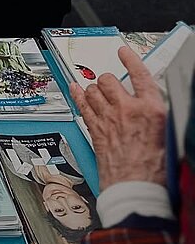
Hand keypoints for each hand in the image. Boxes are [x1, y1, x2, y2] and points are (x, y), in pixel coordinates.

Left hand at [71, 46, 166, 191]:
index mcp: (151, 110)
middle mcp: (127, 110)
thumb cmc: (157, 171)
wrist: (138, 191)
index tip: (124, 52)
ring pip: (93, 90)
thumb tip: (155, 107)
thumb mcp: (168, 136)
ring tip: (98, 92)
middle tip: (112, 86)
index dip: (131, 60)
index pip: (141, 76)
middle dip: (109, 81)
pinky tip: (75, 89)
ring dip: (95, 89)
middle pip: (109, 80)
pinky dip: (77, 95)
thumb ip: (158, 116)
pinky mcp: (95, 130)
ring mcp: (108, 119)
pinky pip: (82, 105)